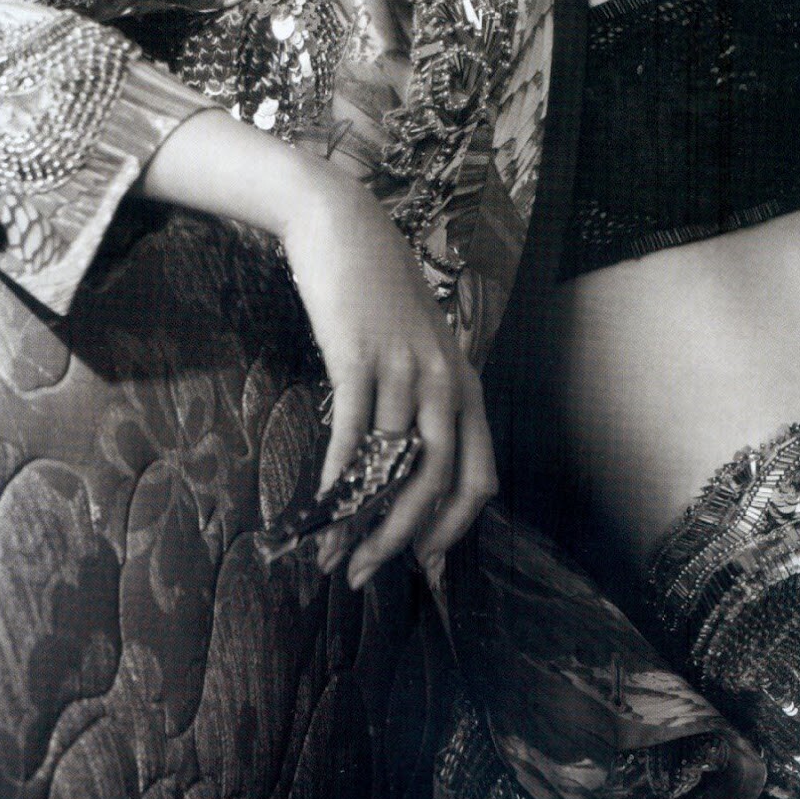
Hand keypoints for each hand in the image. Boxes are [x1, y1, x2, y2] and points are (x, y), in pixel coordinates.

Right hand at [282, 174, 498, 588]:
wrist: (343, 224)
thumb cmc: (379, 289)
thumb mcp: (419, 345)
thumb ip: (421, 399)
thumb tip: (403, 466)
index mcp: (466, 384)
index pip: (479, 477)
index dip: (453, 529)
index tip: (422, 563)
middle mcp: (445, 380)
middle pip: (437, 482)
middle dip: (403, 539)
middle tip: (365, 574)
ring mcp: (404, 368)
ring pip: (390, 465)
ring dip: (359, 518)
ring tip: (330, 552)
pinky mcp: (359, 356)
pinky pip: (353, 432)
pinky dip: (337, 476)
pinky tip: (320, 504)